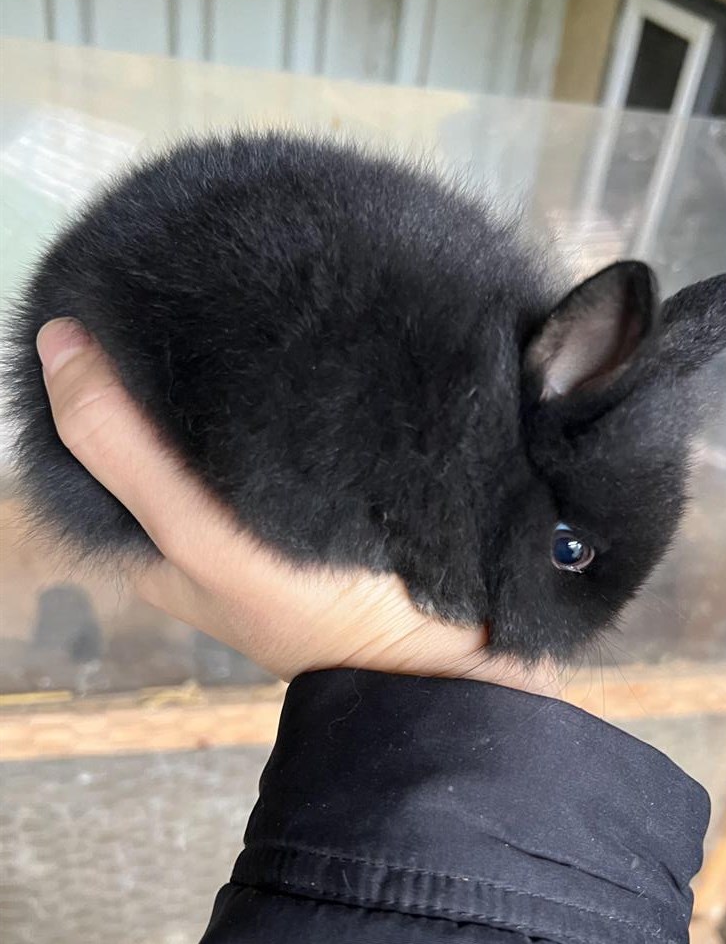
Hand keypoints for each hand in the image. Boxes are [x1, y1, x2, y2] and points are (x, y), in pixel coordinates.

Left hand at [36, 319, 559, 694]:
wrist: (450, 660)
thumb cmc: (316, 611)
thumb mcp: (200, 537)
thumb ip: (124, 454)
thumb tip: (56, 339)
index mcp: (161, 545)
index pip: (102, 445)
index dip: (96, 376)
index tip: (116, 298)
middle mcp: (210, 524)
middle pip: (170, 429)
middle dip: (171, 366)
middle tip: (191, 283)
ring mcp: (274, 511)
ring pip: (236, 424)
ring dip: (239, 373)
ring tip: (251, 295)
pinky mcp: (334, 495)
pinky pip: (296, 428)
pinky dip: (291, 390)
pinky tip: (307, 343)